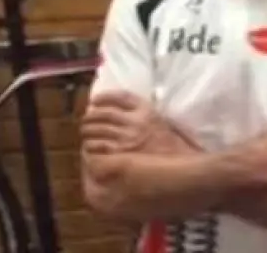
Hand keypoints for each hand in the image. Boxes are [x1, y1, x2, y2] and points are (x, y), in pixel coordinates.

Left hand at [80, 91, 194, 154]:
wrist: (181, 170)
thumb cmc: (174, 150)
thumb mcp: (164, 125)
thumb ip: (147, 117)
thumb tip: (127, 113)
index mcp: (147, 111)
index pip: (120, 96)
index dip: (104, 97)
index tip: (95, 100)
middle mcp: (135, 121)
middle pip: (103, 113)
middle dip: (91, 117)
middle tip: (86, 121)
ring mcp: (126, 138)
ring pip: (96, 129)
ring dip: (87, 131)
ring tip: (85, 135)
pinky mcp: (119, 155)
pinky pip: (96, 147)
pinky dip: (89, 147)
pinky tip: (89, 149)